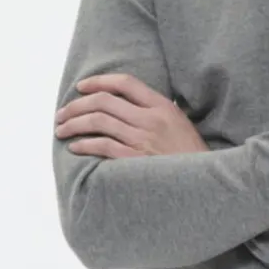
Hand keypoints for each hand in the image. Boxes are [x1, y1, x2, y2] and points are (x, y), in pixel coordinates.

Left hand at [55, 73, 207, 157]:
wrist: (206, 186)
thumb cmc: (192, 158)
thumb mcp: (180, 125)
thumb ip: (157, 112)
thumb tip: (128, 105)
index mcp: (162, 106)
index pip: (124, 83)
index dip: (98, 82)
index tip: (81, 88)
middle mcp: (151, 120)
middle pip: (103, 102)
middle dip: (76, 106)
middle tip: (62, 114)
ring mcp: (143, 141)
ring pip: (98, 122)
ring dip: (74, 124)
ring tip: (61, 130)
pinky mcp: (136, 162)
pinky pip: (103, 146)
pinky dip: (84, 145)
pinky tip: (75, 147)